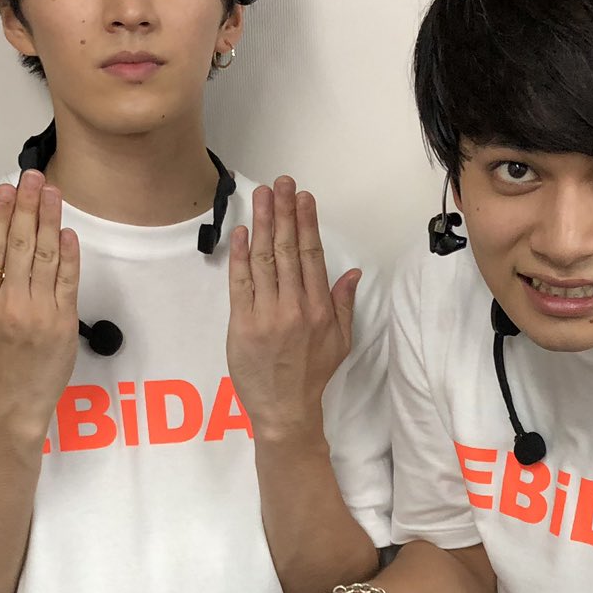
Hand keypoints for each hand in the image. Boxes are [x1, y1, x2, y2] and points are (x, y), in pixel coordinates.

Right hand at [0, 170, 80, 434]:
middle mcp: (11, 306)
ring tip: (53, 191)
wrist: (13, 407)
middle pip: (21, 247)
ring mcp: (41, 314)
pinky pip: (68, 283)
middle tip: (33, 176)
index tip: (5, 189)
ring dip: (50, 221)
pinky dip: (69, 256)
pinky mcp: (65, 323)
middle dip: (27, 207)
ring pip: (47, 259)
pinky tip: (67, 231)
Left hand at [227, 177, 360, 440]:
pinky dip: (240, 255)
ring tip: (262, 195)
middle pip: (288, 250)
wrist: (285, 409)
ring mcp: (267, 315)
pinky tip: (243, 232)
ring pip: (264, 260)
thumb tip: (351, 272)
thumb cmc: (312, 375)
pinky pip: (240, 283)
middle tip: (282, 183)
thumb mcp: (341, 341)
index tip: (303, 198)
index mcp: (320, 309)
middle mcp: (295, 307)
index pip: (312, 256)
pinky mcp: (242, 325)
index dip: (306, 223)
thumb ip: (344, 303)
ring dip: (262, 224)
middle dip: (284, 212)